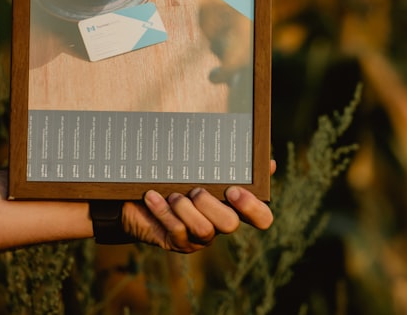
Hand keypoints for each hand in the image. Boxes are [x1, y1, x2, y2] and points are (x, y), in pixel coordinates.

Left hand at [120, 160, 275, 252]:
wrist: (138, 194)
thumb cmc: (176, 176)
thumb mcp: (201, 166)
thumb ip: (232, 164)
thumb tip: (269, 164)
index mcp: (232, 205)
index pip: (261, 217)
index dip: (253, 208)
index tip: (233, 190)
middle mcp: (219, 224)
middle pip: (230, 224)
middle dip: (212, 205)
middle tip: (196, 190)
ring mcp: (198, 237)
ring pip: (204, 230)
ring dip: (186, 209)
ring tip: (173, 194)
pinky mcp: (176, 242)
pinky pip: (176, 231)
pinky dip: (163, 211)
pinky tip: (152, 196)